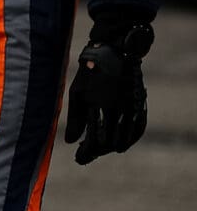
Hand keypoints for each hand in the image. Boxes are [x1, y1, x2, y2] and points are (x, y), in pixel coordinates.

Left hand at [64, 21, 150, 163]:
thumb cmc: (90, 74)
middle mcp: (117, 108)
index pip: (94, 138)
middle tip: (86, 155)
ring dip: (113, 147)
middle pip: (110, 141)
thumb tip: (70, 142)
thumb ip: (75, 119)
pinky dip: (130, 138)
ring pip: (125, 137)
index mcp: (98, 105)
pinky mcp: (140, 104)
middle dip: (97, 151)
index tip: (79, 158)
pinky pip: (138, 127)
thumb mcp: (77, 93)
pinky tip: (122, 144)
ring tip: (100, 150)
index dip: (87, 151)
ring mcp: (131, 107)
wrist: (115, 53)